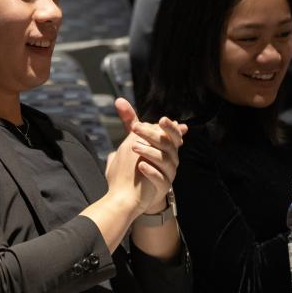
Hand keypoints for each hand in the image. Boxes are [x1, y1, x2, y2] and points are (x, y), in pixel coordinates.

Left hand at [105, 98, 185, 215]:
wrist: (137, 193)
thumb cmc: (138, 162)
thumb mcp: (134, 140)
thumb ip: (130, 121)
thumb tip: (119, 99)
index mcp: (166, 146)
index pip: (172, 133)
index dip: (169, 126)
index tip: (161, 119)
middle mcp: (171, 159)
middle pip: (168, 144)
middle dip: (153, 135)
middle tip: (136, 129)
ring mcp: (168, 174)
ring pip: (165, 160)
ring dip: (149, 152)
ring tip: (133, 147)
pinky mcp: (162, 188)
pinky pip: (160, 179)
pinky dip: (151, 171)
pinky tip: (140, 165)